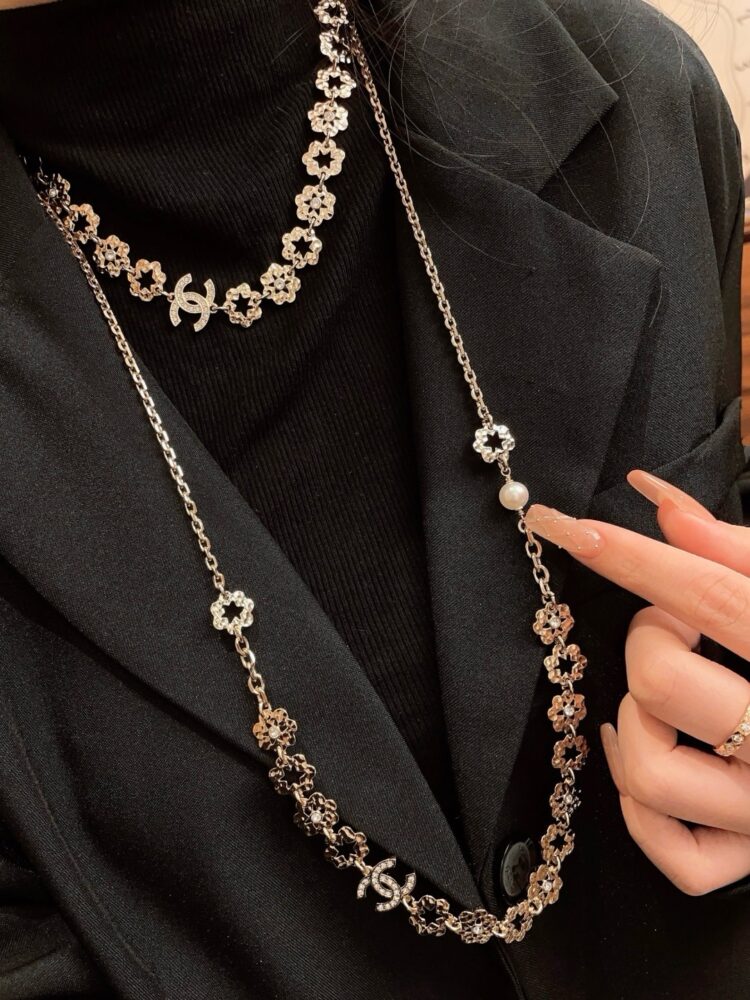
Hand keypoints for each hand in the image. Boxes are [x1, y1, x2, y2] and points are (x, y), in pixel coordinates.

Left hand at [525, 471, 749, 894]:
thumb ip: (741, 552)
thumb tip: (660, 506)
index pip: (711, 597)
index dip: (632, 557)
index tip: (563, 524)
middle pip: (664, 684)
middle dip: (647, 638)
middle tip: (670, 623)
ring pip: (650, 771)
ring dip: (633, 719)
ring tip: (663, 693)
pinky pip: (670, 851)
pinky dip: (636, 806)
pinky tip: (641, 751)